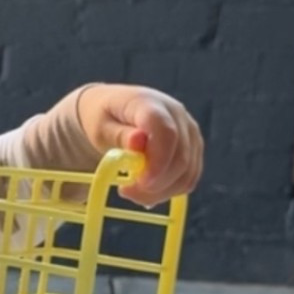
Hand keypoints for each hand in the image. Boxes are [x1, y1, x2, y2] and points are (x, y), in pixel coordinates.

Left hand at [75, 86, 202, 206]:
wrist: (114, 112)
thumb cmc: (103, 118)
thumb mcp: (100, 127)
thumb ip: (119, 135)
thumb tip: (138, 141)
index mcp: (149, 102)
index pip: (166, 132)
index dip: (158, 161)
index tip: (141, 182)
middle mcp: (176, 113)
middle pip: (180, 157)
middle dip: (156, 183)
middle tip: (126, 191)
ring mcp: (189, 130)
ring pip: (187, 172)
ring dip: (161, 191)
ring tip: (132, 191)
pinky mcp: (193, 147)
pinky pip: (189, 178)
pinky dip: (169, 190)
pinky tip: (146, 189)